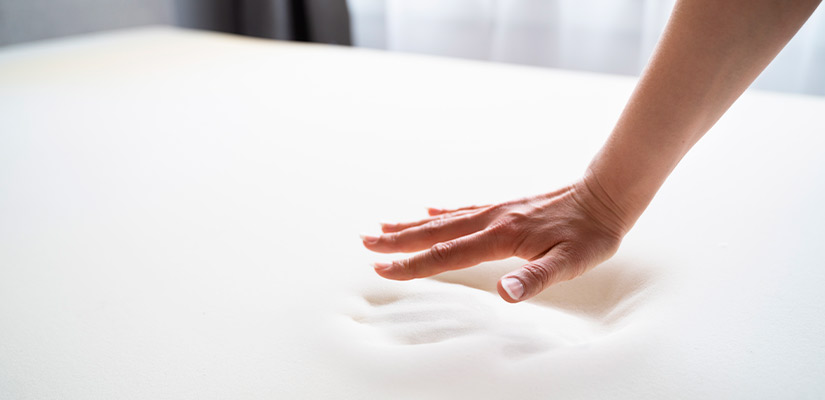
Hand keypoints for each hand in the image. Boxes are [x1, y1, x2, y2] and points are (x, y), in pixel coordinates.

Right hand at [361, 177, 631, 302]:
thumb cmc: (590, 234)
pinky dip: (441, 213)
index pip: (447, 255)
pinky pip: (463, 211)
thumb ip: (535, 278)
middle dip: (398, 241)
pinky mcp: (505, 209)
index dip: (412, 264)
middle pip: (435, 233)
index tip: (383, 269)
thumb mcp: (570, 263)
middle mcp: (492, 220)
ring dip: (411, 226)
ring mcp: (496, 212)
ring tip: (383, 229)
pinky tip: (430, 212)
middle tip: (365, 243)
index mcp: (500, 237)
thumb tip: (503, 293)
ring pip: (444, 220)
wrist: (606, 195)